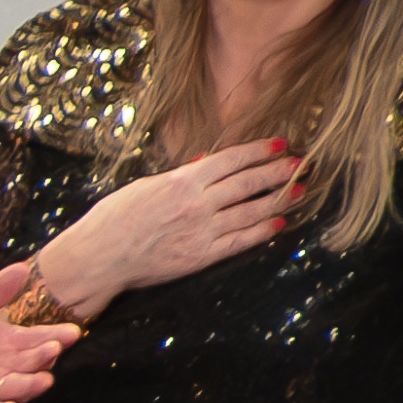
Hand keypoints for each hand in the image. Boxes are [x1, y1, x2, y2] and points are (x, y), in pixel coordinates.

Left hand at [0, 262, 80, 402]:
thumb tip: (21, 268)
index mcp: (14, 342)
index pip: (40, 338)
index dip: (56, 335)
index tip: (72, 332)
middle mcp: (12, 366)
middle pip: (33, 362)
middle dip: (44, 356)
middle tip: (53, 348)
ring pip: (20, 387)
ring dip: (31, 384)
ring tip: (44, 380)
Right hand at [34, 139, 298, 307]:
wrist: (99, 257)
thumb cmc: (114, 219)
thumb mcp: (145, 186)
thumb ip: (178, 176)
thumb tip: (202, 162)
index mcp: (182, 180)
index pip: (230, 160)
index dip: (259, 151)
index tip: (280, 144)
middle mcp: (196, 203)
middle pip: (247, 183)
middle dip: (278, 172)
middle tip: (303, 164)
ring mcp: (201, 231)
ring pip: (250, 211)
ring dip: (279, 200)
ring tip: (300, 190)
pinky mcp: (200, 256)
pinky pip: (239, 241)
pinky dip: (261, 231)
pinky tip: (279, 224)